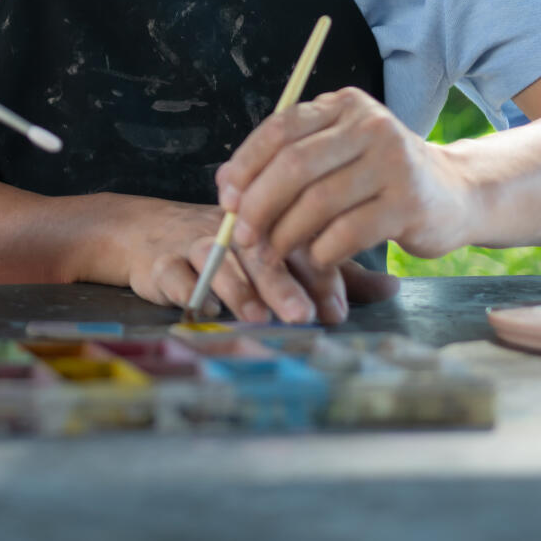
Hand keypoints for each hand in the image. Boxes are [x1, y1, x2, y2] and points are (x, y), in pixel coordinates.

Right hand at [119, 196, 396, 324]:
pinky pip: (173, 275)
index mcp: (268, 224)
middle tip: (302, 315)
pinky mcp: (160, 262)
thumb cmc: (228, 248)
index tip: (334, 313)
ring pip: (216, 260)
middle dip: (281, 284)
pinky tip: (204, 309)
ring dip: (236, 288)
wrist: (147, 235)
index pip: (297, 241)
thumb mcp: (283, 254)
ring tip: (256, 315)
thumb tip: (392, 286)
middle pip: (259, 251)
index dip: (316, 276)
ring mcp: (193, 244)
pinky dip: (188, 291)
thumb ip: (334, 272)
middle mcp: (233, 231)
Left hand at [215, 87, 474, 267]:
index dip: (246, 165)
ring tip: (272, 253)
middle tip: (242, 234)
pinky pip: (347, 232)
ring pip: (318, 201)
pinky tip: (315, 259)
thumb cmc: (381, 177)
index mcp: (344, 106)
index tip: (225, 198)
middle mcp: (370, 126)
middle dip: (259, 204)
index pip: (280, 128)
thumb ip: (288, 160)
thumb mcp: (339, 152)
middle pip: (294, 165)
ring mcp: (394, 162)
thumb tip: (226, 183)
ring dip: (285, 234)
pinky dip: (321, 251)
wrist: (458, 193)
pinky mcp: (409, 203)